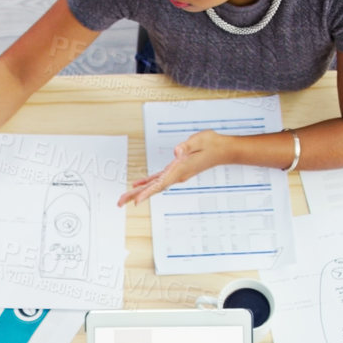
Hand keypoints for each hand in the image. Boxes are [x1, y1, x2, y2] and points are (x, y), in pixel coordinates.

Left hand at [119, 129, 234, 206]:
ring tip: (124, 198)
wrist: (223, 150)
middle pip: (153, 188)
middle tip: (119, 202)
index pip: (161, 183)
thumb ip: (187, 146)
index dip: (147, 192)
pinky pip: (158, 179)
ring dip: (138, 191)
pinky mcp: (176, 171)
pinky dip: (147, 182)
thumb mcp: (199, 140)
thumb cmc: (212, 144)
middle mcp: (177, 175)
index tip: (136, 201)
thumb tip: (176, 152)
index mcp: (180, 169)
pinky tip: (138, 184)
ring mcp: (176, 175)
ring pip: (154, 185)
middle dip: (136, 195)